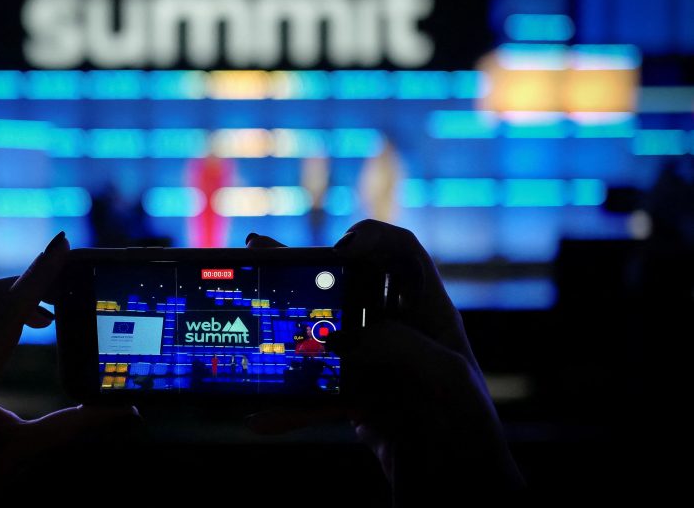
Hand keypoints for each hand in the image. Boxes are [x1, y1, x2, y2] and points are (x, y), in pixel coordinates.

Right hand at [246, 220, 524, 504]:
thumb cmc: (470, 433)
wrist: (463, 489)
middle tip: (266, 253)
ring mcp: (377, 367)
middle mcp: (401, 332)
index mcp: (428, 314)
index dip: (372, 239)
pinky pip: (316, 397)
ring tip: (252, 310)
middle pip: (350, 285)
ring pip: (324, 337)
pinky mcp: (360, 403)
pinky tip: (263, 418)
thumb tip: (345, 337)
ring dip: (286, 328)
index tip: (341, 252)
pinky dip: (289, 408)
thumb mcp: (444, 379)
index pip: (403, 253)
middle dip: (308, 268)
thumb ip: (399, 345)